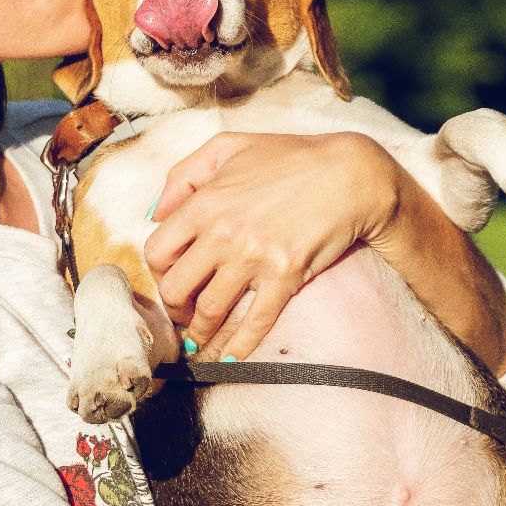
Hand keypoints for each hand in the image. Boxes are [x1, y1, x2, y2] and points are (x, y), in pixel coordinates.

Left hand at [143, 131, 401, 357]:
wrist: (349, 174)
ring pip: (209, 312)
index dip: (159, 271)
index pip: (157, 252)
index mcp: (204, 203)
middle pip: (176, 289)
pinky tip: (229, 358)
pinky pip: (255, 323)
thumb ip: (183, 175)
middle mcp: (223, 234)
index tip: (170, 278)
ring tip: (199, 340)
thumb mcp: (228, 147)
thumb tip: (156, 213)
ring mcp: (254, 259)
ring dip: (200, 333)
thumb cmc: (290, 157)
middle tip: (183, 312)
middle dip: (175, 307)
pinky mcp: (285, 278)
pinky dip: (238, 347)